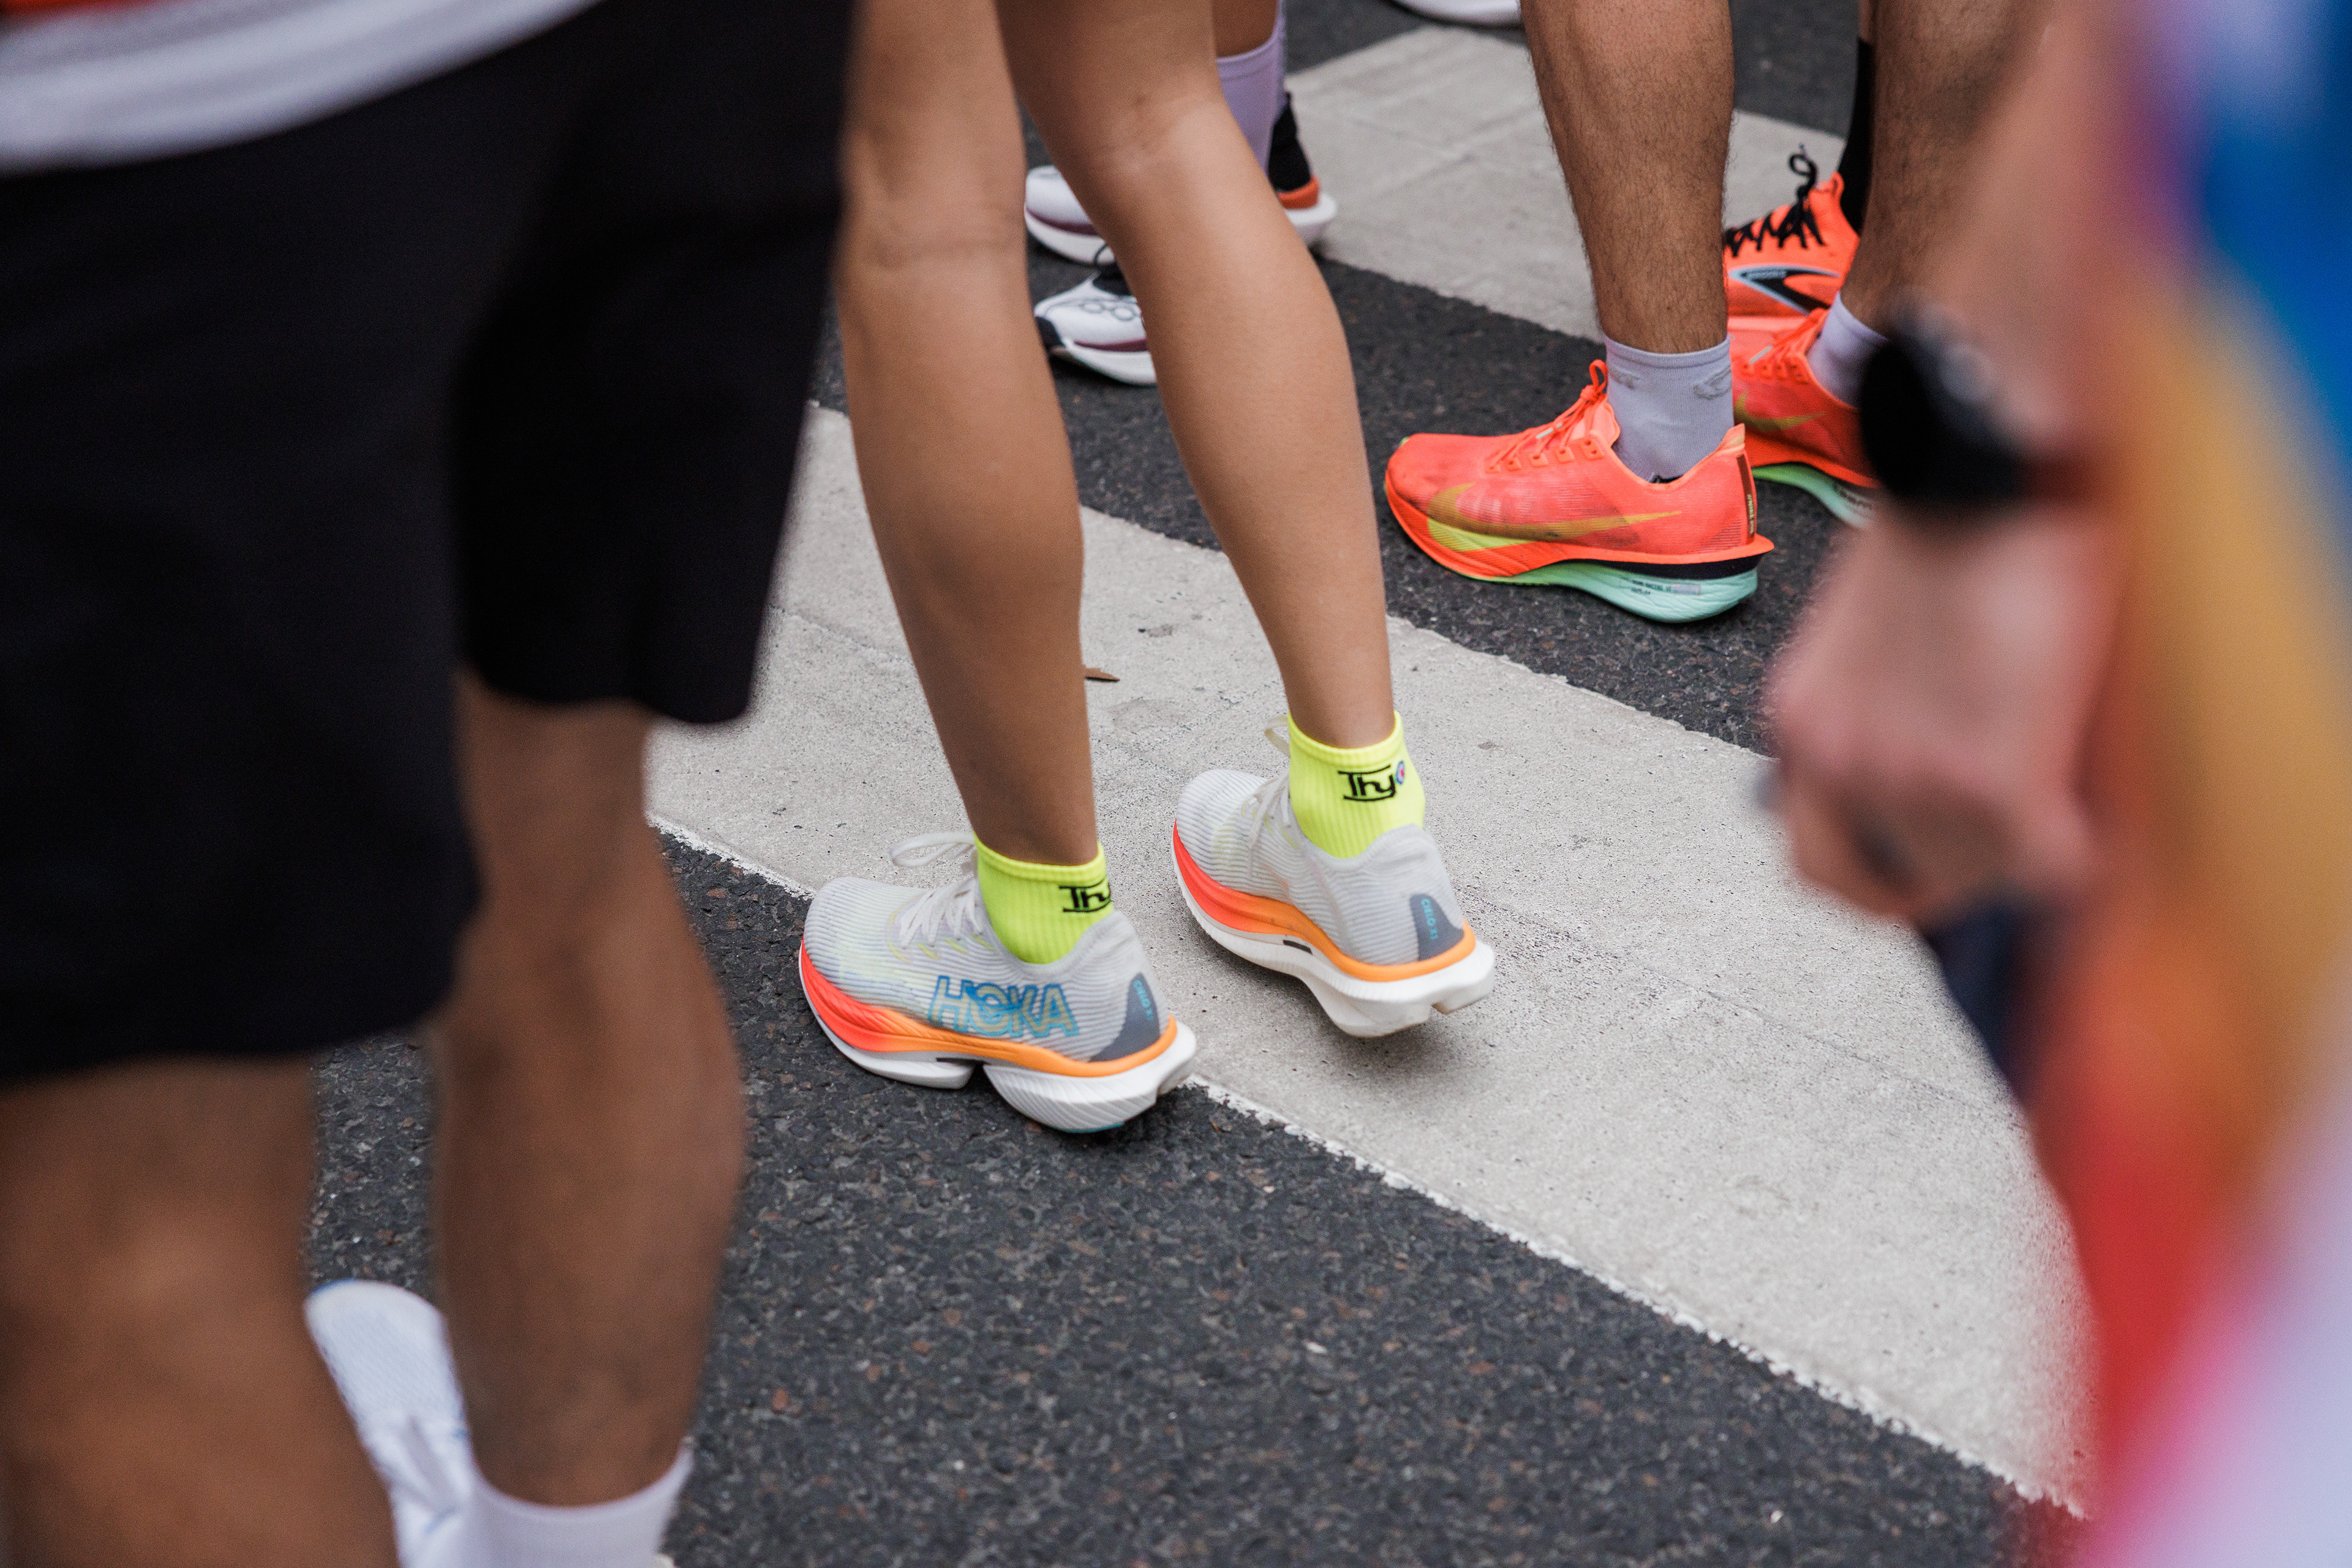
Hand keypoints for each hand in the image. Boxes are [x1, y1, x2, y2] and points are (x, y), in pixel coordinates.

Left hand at [1767, 508, 2116, 922]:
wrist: (1983, 470)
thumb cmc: (1948, 518)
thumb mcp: (1875, 631)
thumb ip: (1888, 704)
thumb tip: (1940, 751)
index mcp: (1802, 721)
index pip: (1818, 858)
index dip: (1879, 876)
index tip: (1925, 872)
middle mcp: (1834, 761)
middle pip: (1896, 883)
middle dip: (1963, 872)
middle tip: (2015, 847)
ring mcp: (1906, 777)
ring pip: (1980, 875)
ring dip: (2023, 857)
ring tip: (2065, 813)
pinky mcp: (1989, 779)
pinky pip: (2046, 863)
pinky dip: (2077, 854)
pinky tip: (2096, 824)